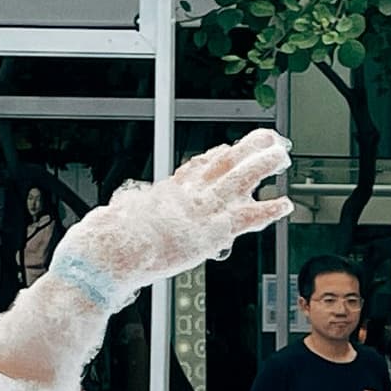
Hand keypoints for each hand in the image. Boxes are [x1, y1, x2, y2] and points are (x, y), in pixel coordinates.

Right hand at [50, 129, 295, 298]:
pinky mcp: (212, 231)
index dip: (213, 157)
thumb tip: (113, 212)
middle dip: (247, 148)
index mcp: (163, 191)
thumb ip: (121, 212)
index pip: (194, 168)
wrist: (108, 253)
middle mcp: (186, 194)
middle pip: (223, 162)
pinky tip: (286, 203)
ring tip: (283, 154)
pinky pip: (249, 217)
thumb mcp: (111, 218)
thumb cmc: (103, 242)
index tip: (226, 149)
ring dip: (265, 163)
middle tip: (266, 138)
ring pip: (241, 177)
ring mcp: (201, 209)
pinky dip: (270, 210)